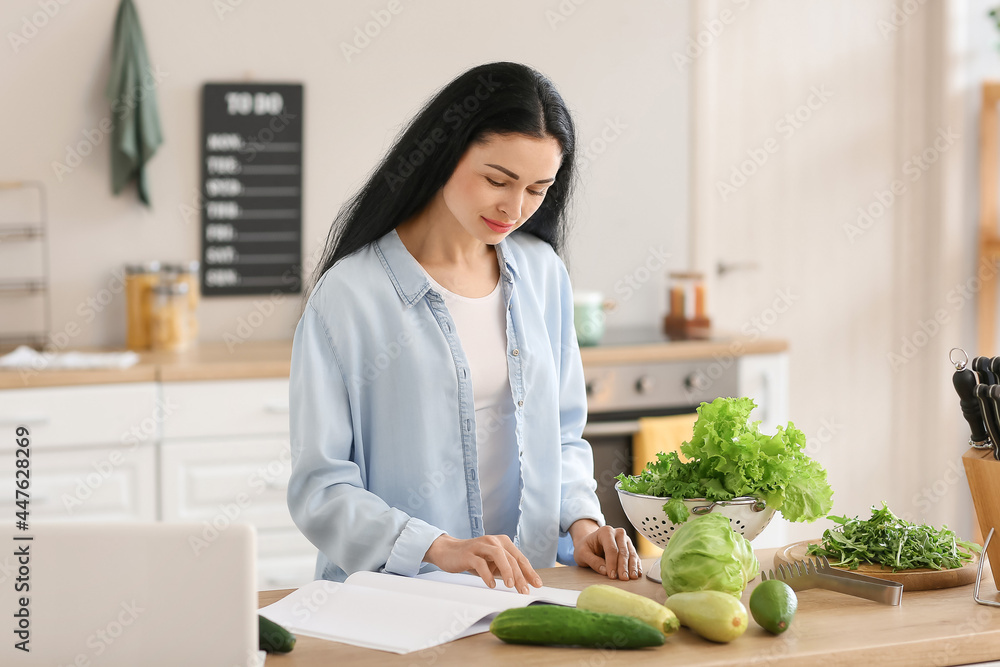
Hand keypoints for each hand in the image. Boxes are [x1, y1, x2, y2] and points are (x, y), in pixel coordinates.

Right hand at [423, 534, 542, 593]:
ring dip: (507, 571)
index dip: (530, 572)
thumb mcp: (492, 563)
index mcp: (503, 543)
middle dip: (521, 576)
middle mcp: (494, 541)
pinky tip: (491, 585)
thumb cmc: (473, 558)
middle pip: (512, 559)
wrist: (448, 551)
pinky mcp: (469, 554)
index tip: (537, 585)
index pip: (520, 558)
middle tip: (525, 591)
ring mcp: (481, 546)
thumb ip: (506, 569)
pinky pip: (481, 563)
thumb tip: (523, 582)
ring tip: (510, 585)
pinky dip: (487, 575)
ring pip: (499, 555)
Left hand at [570, 519, 640, 580]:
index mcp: (605, 531)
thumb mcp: (582, 554)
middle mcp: (618, 533)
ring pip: (631, 554)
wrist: (589, 543)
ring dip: (632, 566)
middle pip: (623, 551)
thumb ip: (593, 561)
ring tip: (632, 577)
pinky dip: (636, 565)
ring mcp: (625, 540)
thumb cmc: (586, 547)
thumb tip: (605, 571)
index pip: (611, 548)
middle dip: (623, 566)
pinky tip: (637, 573)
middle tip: (623, 578)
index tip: (612, 575)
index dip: (612, 563)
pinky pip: (635, 556)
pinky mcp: (629, 547)